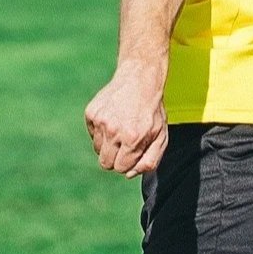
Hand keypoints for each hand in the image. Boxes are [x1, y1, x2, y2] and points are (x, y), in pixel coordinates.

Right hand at [84, 62, 168, 177]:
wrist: (139, 78)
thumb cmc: (152, 110)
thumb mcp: (161, 135)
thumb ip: (150, 160)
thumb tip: (129, 175)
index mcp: (133, 139)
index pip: (120, 168)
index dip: (127, 162)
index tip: (133, 150)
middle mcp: (114, 131)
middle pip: (105, 163)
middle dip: (115, 158)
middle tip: (125, 143)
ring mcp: (100, 121)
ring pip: (97, 149)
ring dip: (108, 144)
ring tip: (120, 128)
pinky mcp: (91, 113)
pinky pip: (92, 134)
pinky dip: (101, 130)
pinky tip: (113, 118)